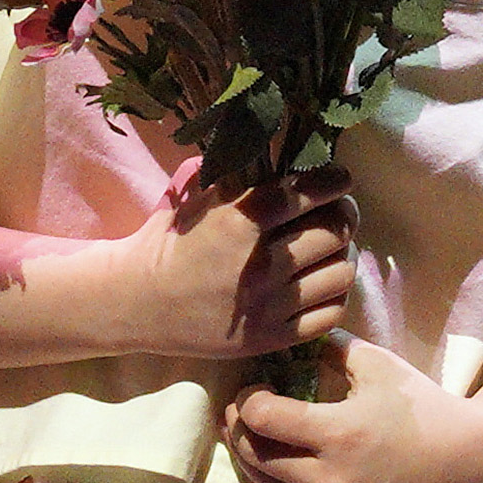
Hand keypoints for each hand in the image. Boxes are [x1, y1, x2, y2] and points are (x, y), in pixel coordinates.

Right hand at [131, 177, 360, 368]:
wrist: (139, 303)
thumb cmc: (171, 243)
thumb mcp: (198, 198)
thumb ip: (238, 173)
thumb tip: (280, 144)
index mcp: (239, 223)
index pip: (306, 194)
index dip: (334, 181)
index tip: (341, 178)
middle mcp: (260, 265)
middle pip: (334, 232)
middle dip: (344, 214)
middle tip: (338, 211)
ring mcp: (269, 306)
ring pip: (340, 272)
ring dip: (341, 254)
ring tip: (330, 249)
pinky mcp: (272, 338)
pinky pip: (330, 313)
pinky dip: (334, 294)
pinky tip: (320, 283)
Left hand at [225, 331, 482, 482]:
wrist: (470, 464)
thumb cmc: (425, 408)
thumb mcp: (378, 365)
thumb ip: (330, 347)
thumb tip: (288, 337)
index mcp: (339, 433)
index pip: (261, 417)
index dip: (247, 398)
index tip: (253, 387)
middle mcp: (331, 481)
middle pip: (255, 455)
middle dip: (239, 428)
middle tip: (242, 411)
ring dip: (247, 463)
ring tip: (251, 441)